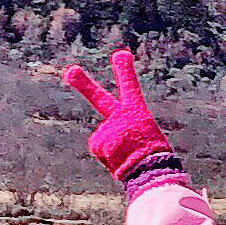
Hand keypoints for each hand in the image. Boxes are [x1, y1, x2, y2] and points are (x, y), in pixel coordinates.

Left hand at [61, 46, 179, 185]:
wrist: (152, 170)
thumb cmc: (154, 157)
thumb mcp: (145, 137)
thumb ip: (125, 131)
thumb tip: (112, 140)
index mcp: (138, 112)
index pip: (130, 88)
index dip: (124, 71)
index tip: (120, 54)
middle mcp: (120, 116)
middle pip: (98, 98)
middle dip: (83, 84)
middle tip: (71, 71)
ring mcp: (107, 128)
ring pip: (103, 138)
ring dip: (112, 149)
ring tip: (128, 157)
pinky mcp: (98, 142)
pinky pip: (100, 150)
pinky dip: (109, 158)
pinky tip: (120, 162)